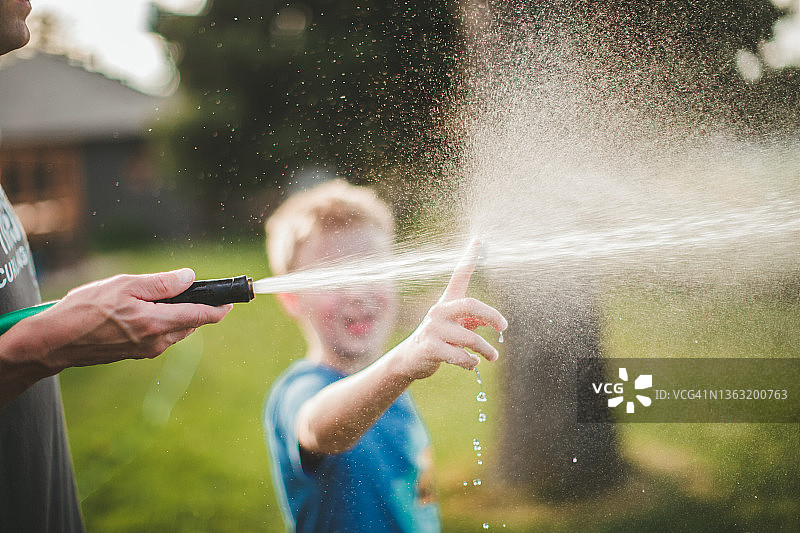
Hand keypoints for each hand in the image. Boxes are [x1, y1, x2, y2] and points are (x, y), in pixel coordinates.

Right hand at [28, 268, 230, 371]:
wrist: (54, 341)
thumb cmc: (85, 309)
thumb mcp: (125, 285)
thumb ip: (161, 283)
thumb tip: (190, 277)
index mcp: (157, 323)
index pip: (201, 316)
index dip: (220, 308)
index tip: (232, 301)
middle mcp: (156, 342)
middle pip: (191, 324)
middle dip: (198, 308)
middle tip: (194, 289)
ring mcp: (146, 351)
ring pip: (176, 331)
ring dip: (179, 315)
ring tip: (162, 296)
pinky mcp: (135, 354)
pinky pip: (160, 337)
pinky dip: (163, 322)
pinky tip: (145, 310)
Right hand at [397, 240, 506, 379]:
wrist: (410, 359)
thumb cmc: (439, 339)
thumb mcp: (457, 327)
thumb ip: (475, 321)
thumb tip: (497, 323)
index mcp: (447, 302)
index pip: (459, 275)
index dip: (469, 257)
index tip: (479, 240)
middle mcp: (439, 311)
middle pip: (470, 305)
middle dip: (492, 316)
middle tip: (504, 327)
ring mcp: (433, 329)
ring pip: (471, 338)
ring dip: (486, 350)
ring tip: (493, 356)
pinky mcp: (430, 347)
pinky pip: (460, 355)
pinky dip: (471, 362)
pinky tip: (472, 363)